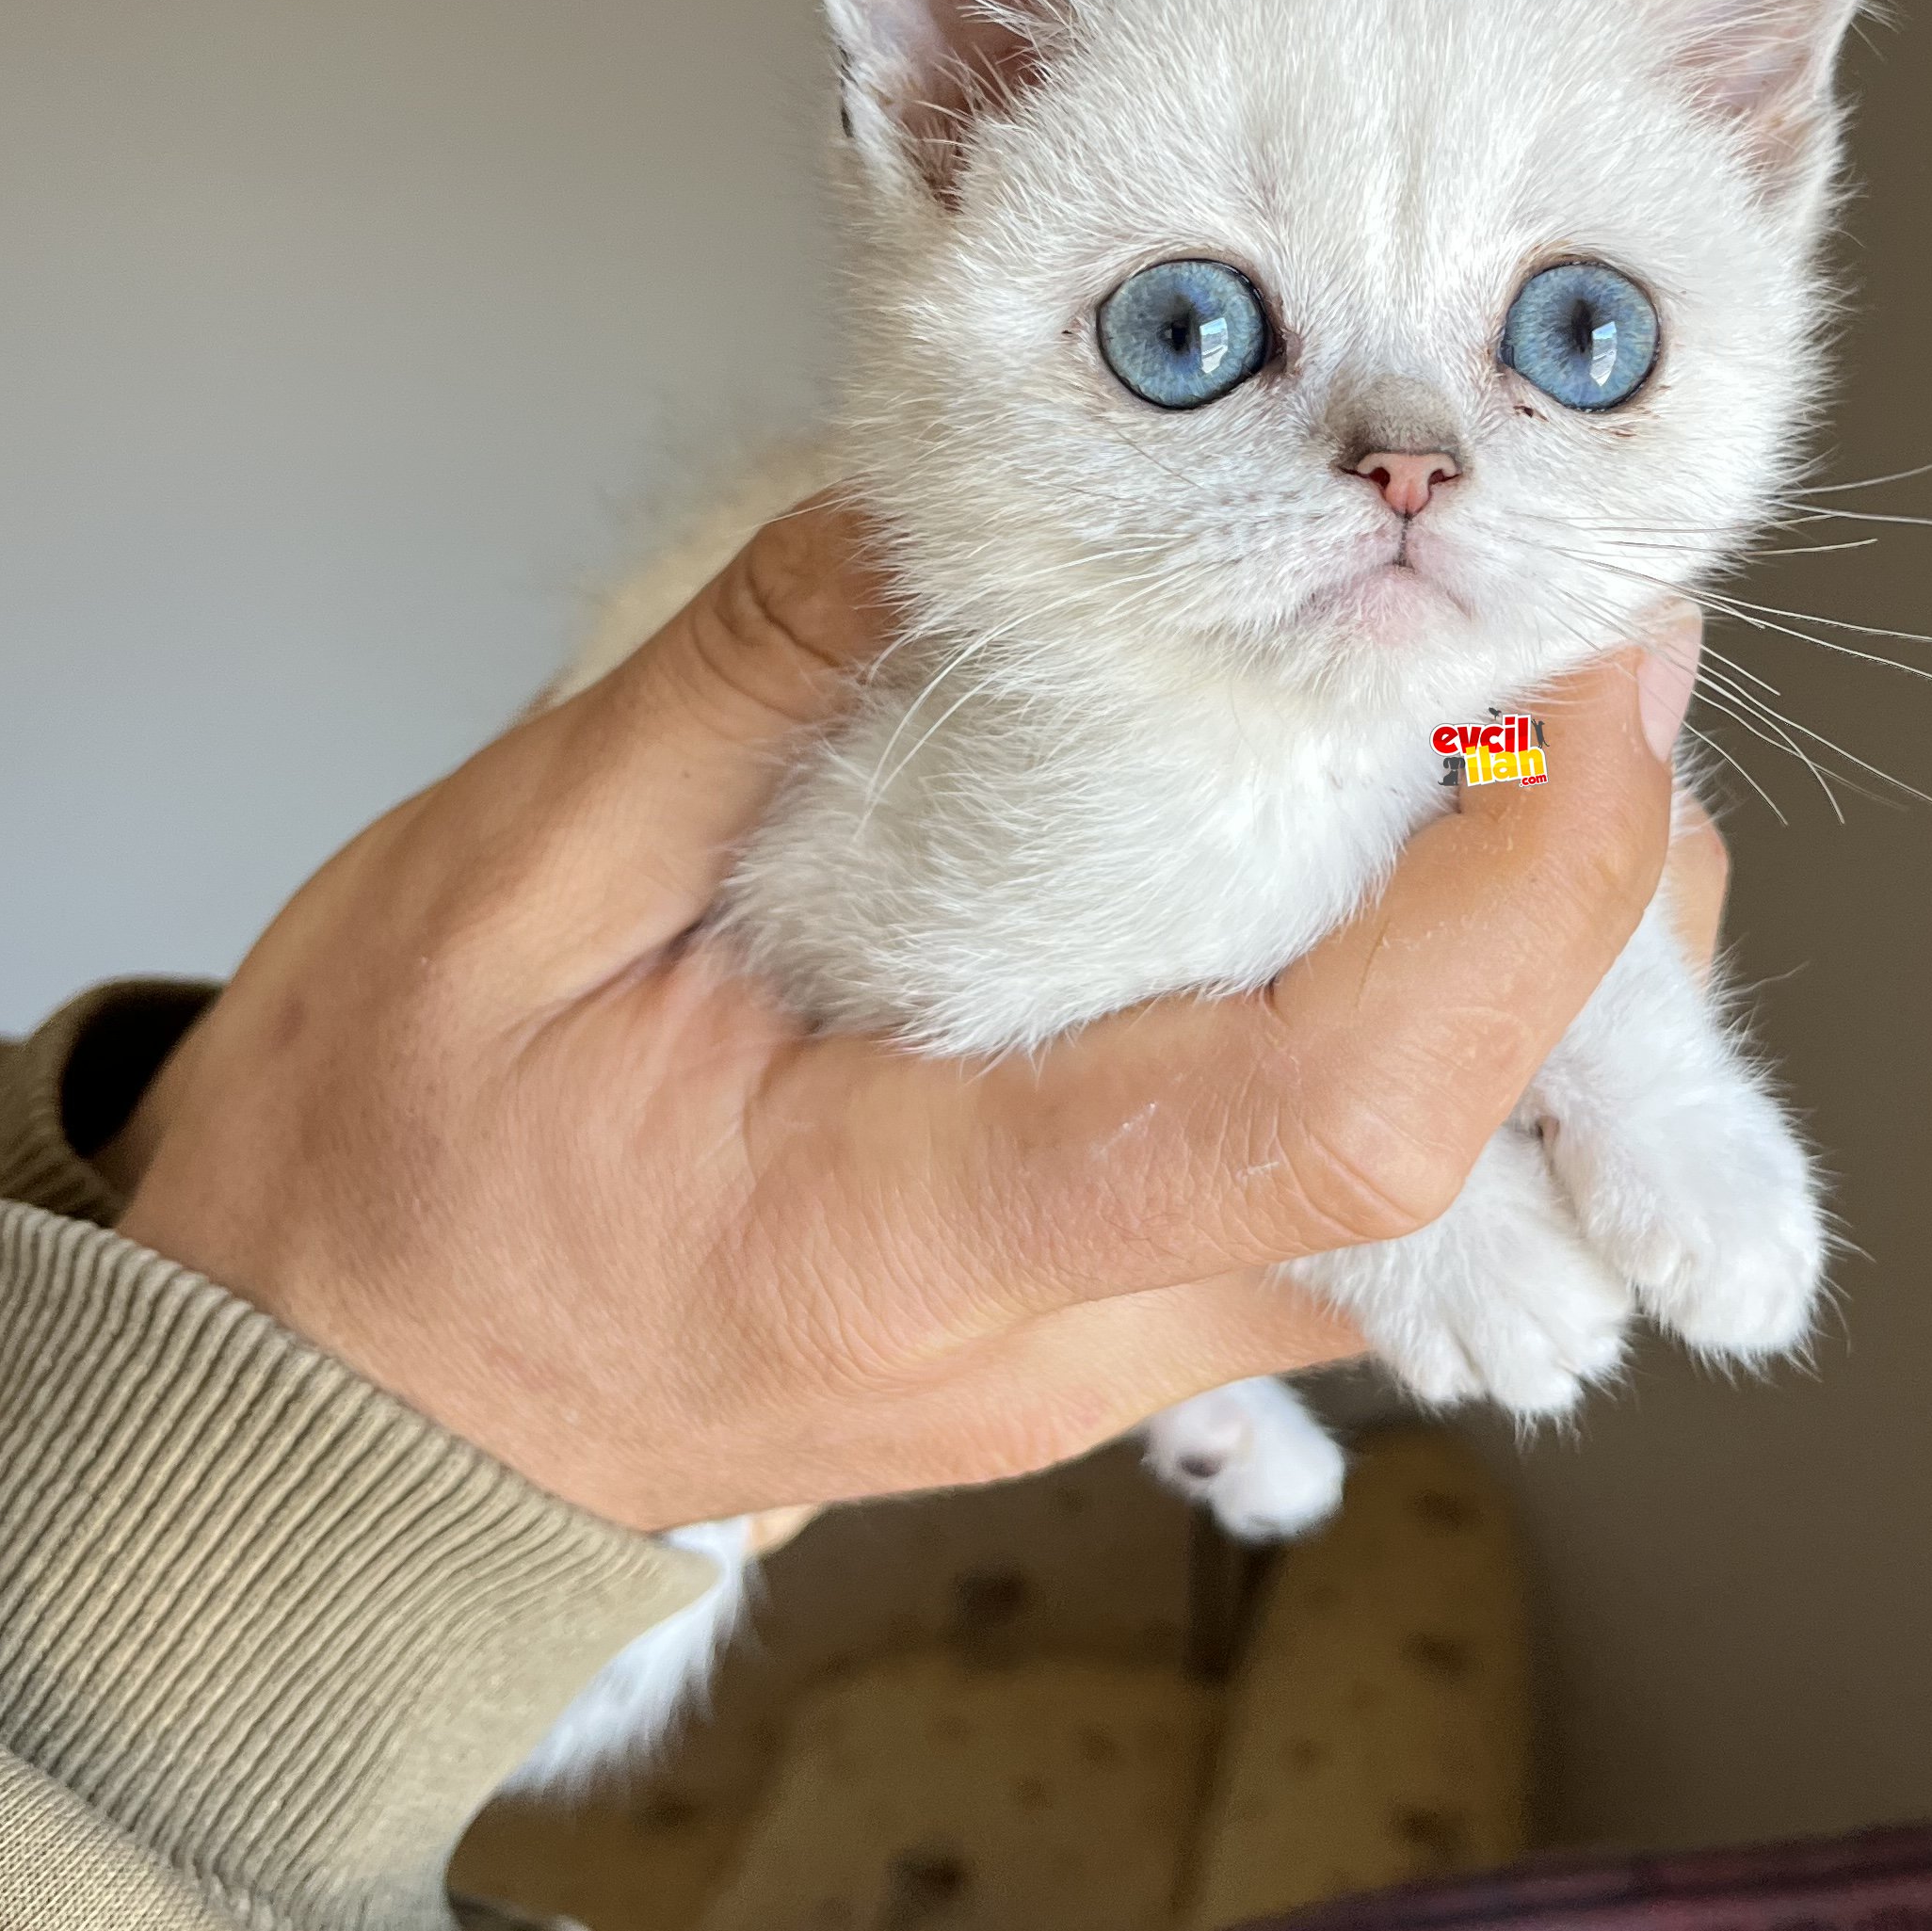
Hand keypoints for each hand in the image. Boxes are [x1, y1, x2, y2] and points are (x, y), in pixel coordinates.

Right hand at [102, 502, 1702, 1531]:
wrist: (333, 1430)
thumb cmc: (381, 1193)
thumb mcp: (497, 889)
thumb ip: (739, 689)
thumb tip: (935, 500)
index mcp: (924, 1227)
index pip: (1347, 1114)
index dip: (1529, 902)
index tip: (1593, 685)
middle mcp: (1076, 1326)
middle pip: (1477, 1156)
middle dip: (1598, 901)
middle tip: (1581, 642)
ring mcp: (1112, 1343)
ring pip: (1450, 1186)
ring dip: (1531, 962)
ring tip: (1497, 715)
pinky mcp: (1111, 1307)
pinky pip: (1350, 1182)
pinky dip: (1427, 1016)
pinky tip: (1384, 849)